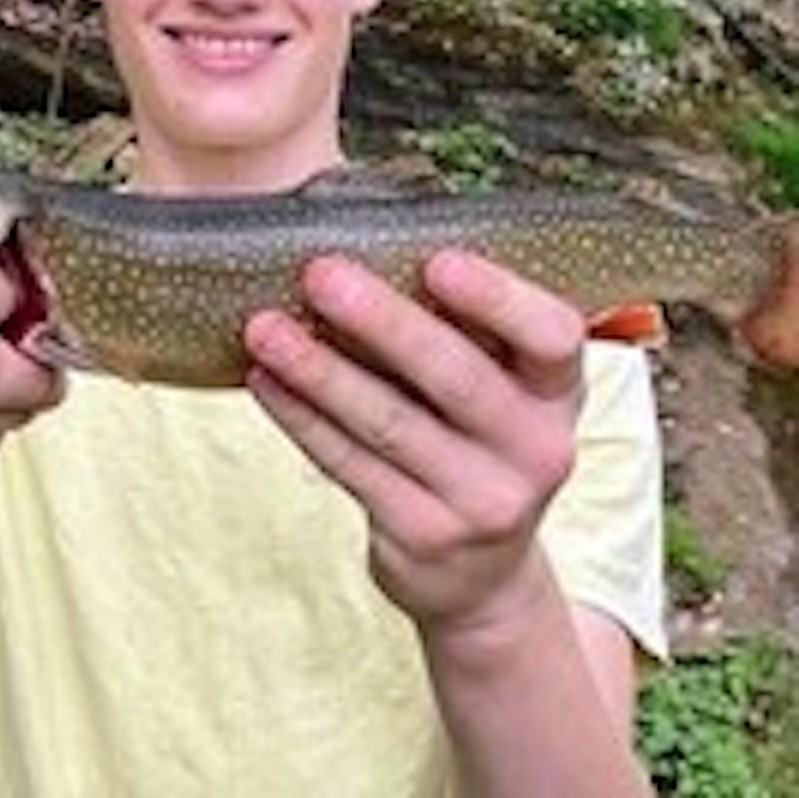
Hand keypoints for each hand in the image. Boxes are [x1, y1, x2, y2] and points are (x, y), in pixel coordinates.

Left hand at [244, 250, 583, 636]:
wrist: (482, 574)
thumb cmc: (477, 443)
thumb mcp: (503, 390)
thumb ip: (463, 331)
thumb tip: (364, 247)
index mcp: (557, 392)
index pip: (551, 335)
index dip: (497, 297)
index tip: (436, 260)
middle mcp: (535, 449)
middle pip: (456, 377)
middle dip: (382, 321)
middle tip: (320, 274)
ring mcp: (483, 501)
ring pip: (388, 423)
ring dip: (318, 369)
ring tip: (264, 328)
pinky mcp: (423, 535)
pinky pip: (348, 464)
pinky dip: (300, 417)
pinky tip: (264, 379)